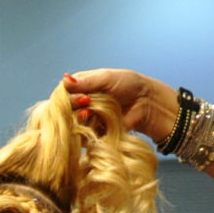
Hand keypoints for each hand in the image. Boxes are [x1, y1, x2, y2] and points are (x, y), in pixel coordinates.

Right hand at [61, 69, 176, 143]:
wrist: (148, 103)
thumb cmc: (130, 85)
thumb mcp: (107, 77)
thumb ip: (86, 81)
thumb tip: (64, 80)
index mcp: (83, 86)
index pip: (65, 91)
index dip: (67, 94)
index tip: (78, 94)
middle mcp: (83, 102)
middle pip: (66, 107)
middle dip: (73, 105)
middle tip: (86, 102)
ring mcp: (89, 118)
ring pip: (73, 121)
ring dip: (79, 118)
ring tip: (89, 113)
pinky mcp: (95, 132)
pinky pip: (83, 135)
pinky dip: (85, 130)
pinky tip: (94, 124)